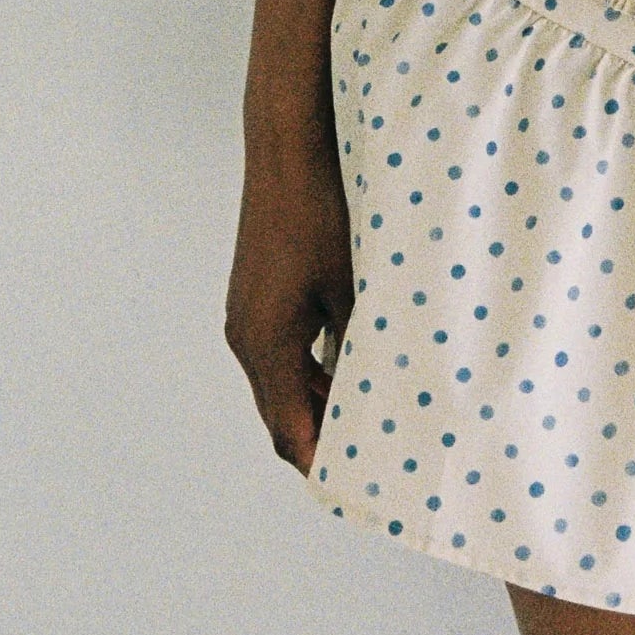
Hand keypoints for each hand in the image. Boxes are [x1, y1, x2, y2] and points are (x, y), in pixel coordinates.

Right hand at [225, 132, 353, 478]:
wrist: (286, 150)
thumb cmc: (321, 213)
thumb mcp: (354, 284)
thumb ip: (363, 343)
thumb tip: (389, 391)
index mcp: (265, 345)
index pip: (289, 431)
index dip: (322, 463)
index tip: (359, 484)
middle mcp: (246, 338)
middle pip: (282, 413)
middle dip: (324, 436)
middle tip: (375, 454)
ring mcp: (247, 316)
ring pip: (281, 382)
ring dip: (319, 401)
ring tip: (372, 412)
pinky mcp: (256, 296)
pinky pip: (281, 352)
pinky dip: (311, 369)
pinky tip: (353, 363)